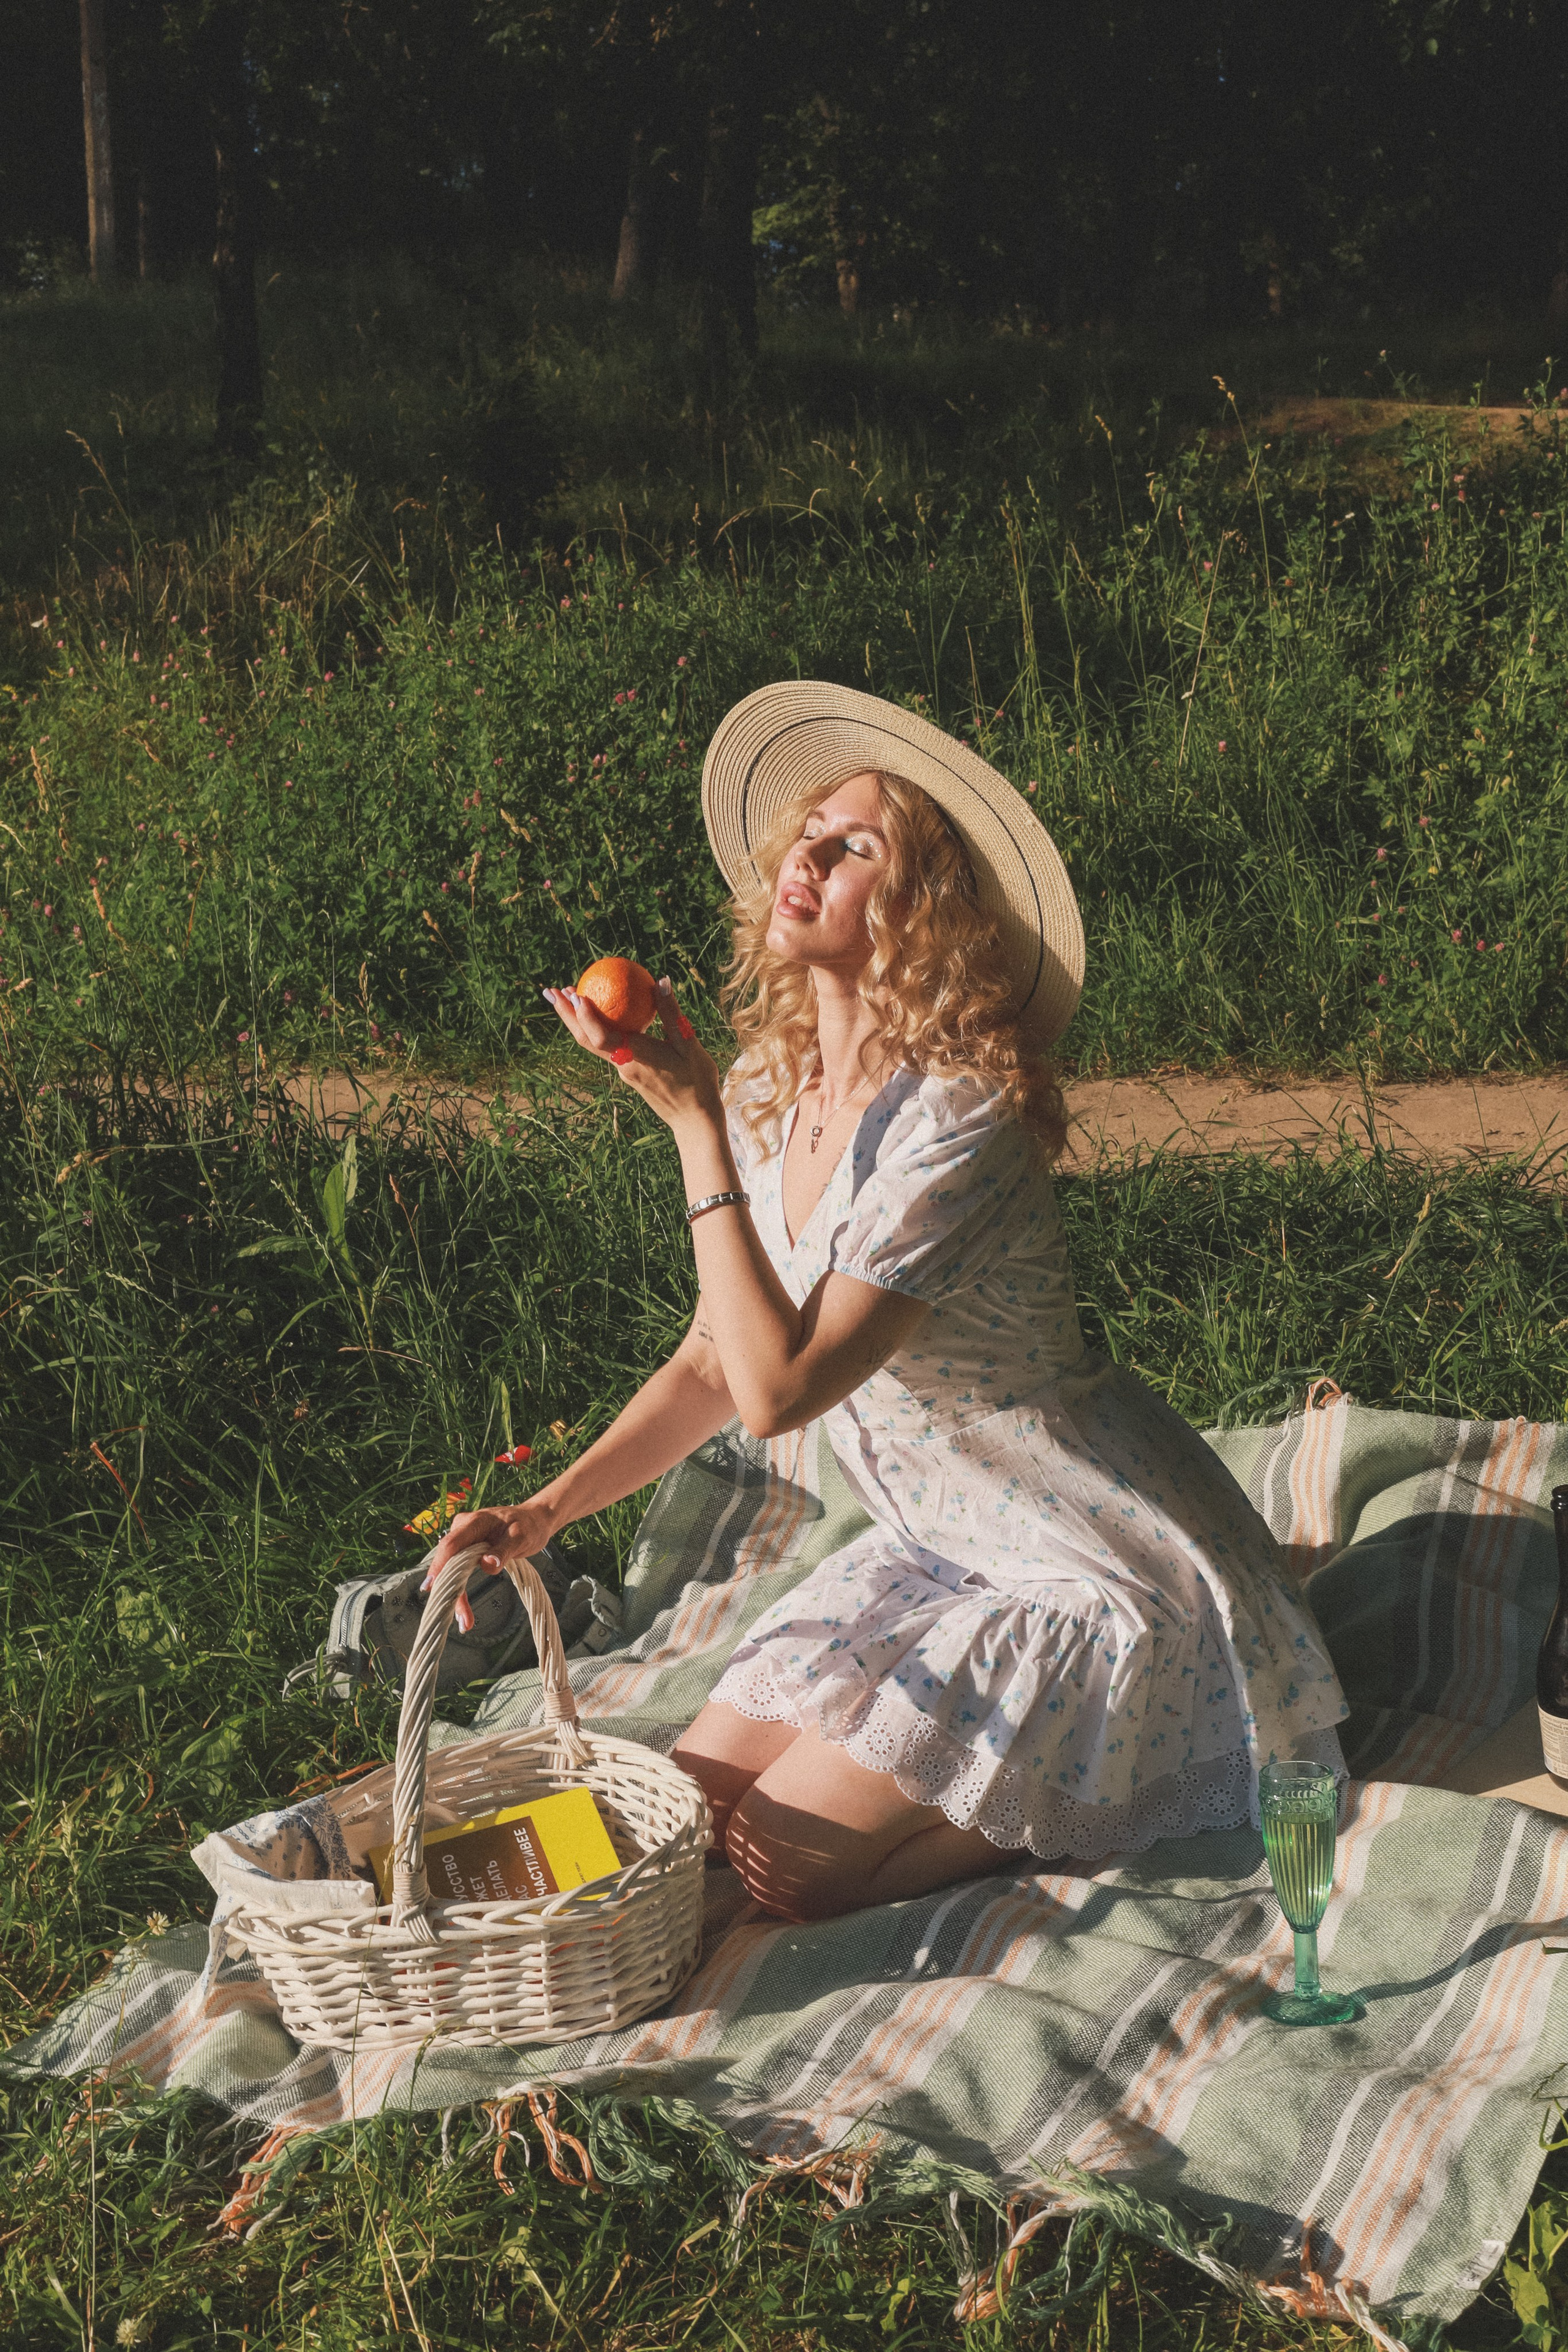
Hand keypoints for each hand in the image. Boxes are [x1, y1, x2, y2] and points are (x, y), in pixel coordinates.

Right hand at [421, 1498, 558, 1633]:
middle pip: (449, 1561)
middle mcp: (463, 1529)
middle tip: (461, 1619)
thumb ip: (503, 1551)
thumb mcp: (521, 1538)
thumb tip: (486, 1565)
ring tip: (465, 1622)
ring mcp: (463, 1538)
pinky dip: (461, 1590)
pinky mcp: (467, 1548)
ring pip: (452, 1569)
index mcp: (475, 1522)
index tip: (431, 1587)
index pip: (451, 1545)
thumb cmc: (528, 1526)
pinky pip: (459, 1569)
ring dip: (455, 1595)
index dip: (439, 1566)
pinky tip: (464, 1611)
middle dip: (449, 1590)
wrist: (534, 1519)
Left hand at [543, 977, 722, 1135]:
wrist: (694, 1119)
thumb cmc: (697, 1082)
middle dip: (566, 1015)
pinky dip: (596, 1028)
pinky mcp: (628, 1073)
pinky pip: (608, 1047)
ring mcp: (623, 1070)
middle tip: (551, 991)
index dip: (584, 1016)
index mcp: (636, 1057)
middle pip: (585, 1039)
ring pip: (592, 1044)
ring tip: (568, 997)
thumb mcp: (688, 1044)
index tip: (574, 995)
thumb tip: (661, 981)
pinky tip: (603, 1013)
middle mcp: (623, 1065)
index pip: (601, 1037)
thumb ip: (671, 1013)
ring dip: (576, 1021)